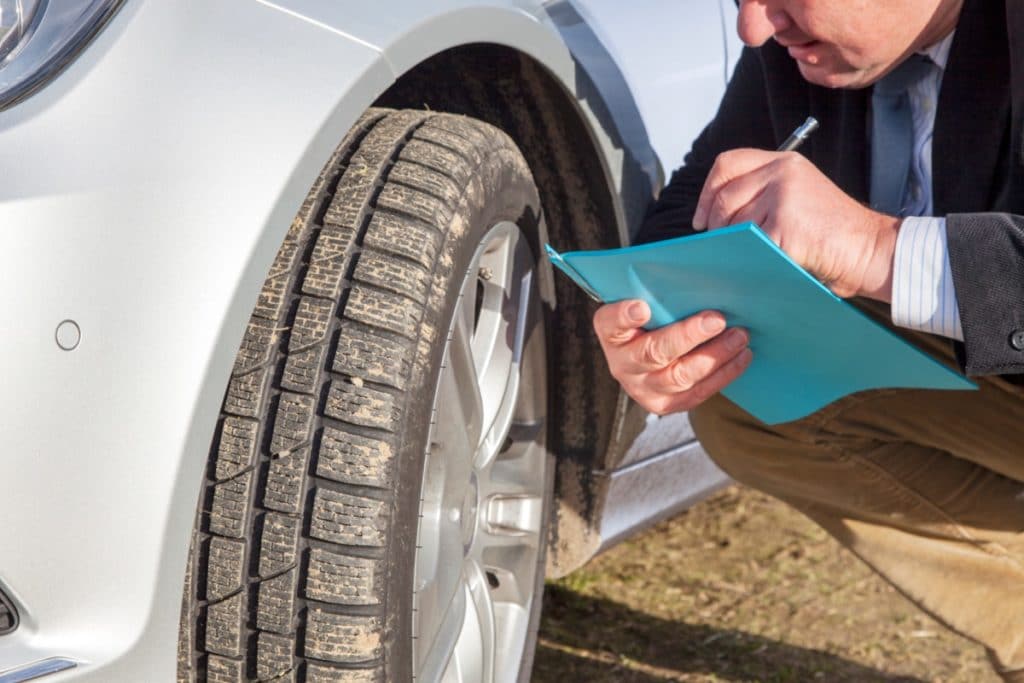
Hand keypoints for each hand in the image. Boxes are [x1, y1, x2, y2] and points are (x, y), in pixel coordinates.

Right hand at [593, 300, 752, 415]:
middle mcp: (622, 363)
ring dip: (714, 355)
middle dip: (687, 336)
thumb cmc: (654, 319)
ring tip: (739, 336)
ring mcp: (643, 388)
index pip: (610, 322)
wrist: (653, 354)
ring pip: (679, 377)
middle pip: (652, 353)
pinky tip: (742, 355)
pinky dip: (724, 373)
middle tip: (717, 320)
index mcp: (611, 332)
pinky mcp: (666, 404)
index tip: (642, 307)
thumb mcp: (647, 301)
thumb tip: (699, 276)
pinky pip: (698, 393)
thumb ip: (660, 290)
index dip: (624, 316)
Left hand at [692, 149, 900, 299]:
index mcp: (784, 162)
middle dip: (716, 227)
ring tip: (753, 256)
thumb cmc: (833, 232)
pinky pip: (749, 246)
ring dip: (735, 246)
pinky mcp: (785, 227)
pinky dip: (749, 260)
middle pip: (724, 198)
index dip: (707, 191)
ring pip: (734, 225)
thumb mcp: (798, 196)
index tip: (701, 219)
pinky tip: (762, 266)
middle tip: (723, 246)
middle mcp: (782, 173)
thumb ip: (762, 193)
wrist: (872, 249)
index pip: (728, 164)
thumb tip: (713, 215)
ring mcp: (784, 198)